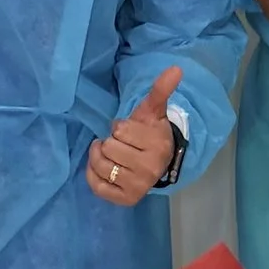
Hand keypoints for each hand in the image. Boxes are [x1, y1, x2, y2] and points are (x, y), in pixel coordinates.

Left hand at [87, 67, 181, 201]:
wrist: (158, 163)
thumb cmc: (150, 134)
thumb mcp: (153, 111)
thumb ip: (161, 90)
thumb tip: (176, 68)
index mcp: (158, 146)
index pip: (120, 130)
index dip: (121, 127)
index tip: (131, 132)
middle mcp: (149, 170)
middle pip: (108, 147)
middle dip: (111, 141)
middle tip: (122, 144)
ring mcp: (137, 187)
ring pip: (100, 164)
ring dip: (99, 155)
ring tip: (110, 153)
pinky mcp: (125, 199)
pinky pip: (96, 185)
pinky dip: (93, 173)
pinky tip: (101, 166)